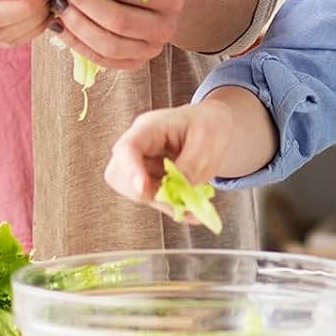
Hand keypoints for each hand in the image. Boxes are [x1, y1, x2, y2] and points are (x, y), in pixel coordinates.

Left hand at [52, 0, 185, 70]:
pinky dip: (76, 43)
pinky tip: (58, 26)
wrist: (158, 0)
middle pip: (118, 20)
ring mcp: (151, 48)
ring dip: (77, 25)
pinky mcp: (135, 62)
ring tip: (57, 5)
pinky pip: (101, 59)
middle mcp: (165, 26)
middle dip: (83, 3)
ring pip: (109, 45)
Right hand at [105, 95, 236, 205]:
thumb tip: (173, 193)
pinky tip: (191, 209)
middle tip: (179, 197)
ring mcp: (141, 164)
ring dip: (162, 203)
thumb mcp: (206, 143)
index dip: (130, 170)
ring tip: (192, 203)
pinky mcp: (149, 180)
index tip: (143, 189)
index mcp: (150, 127)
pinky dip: (170, 208)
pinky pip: (151, 200)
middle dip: (147, 192)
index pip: (127, 147)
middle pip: (120, 175)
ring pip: (134, 193)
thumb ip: (188, 167)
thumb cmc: (209, 126)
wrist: (215, 129)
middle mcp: (139, 146)